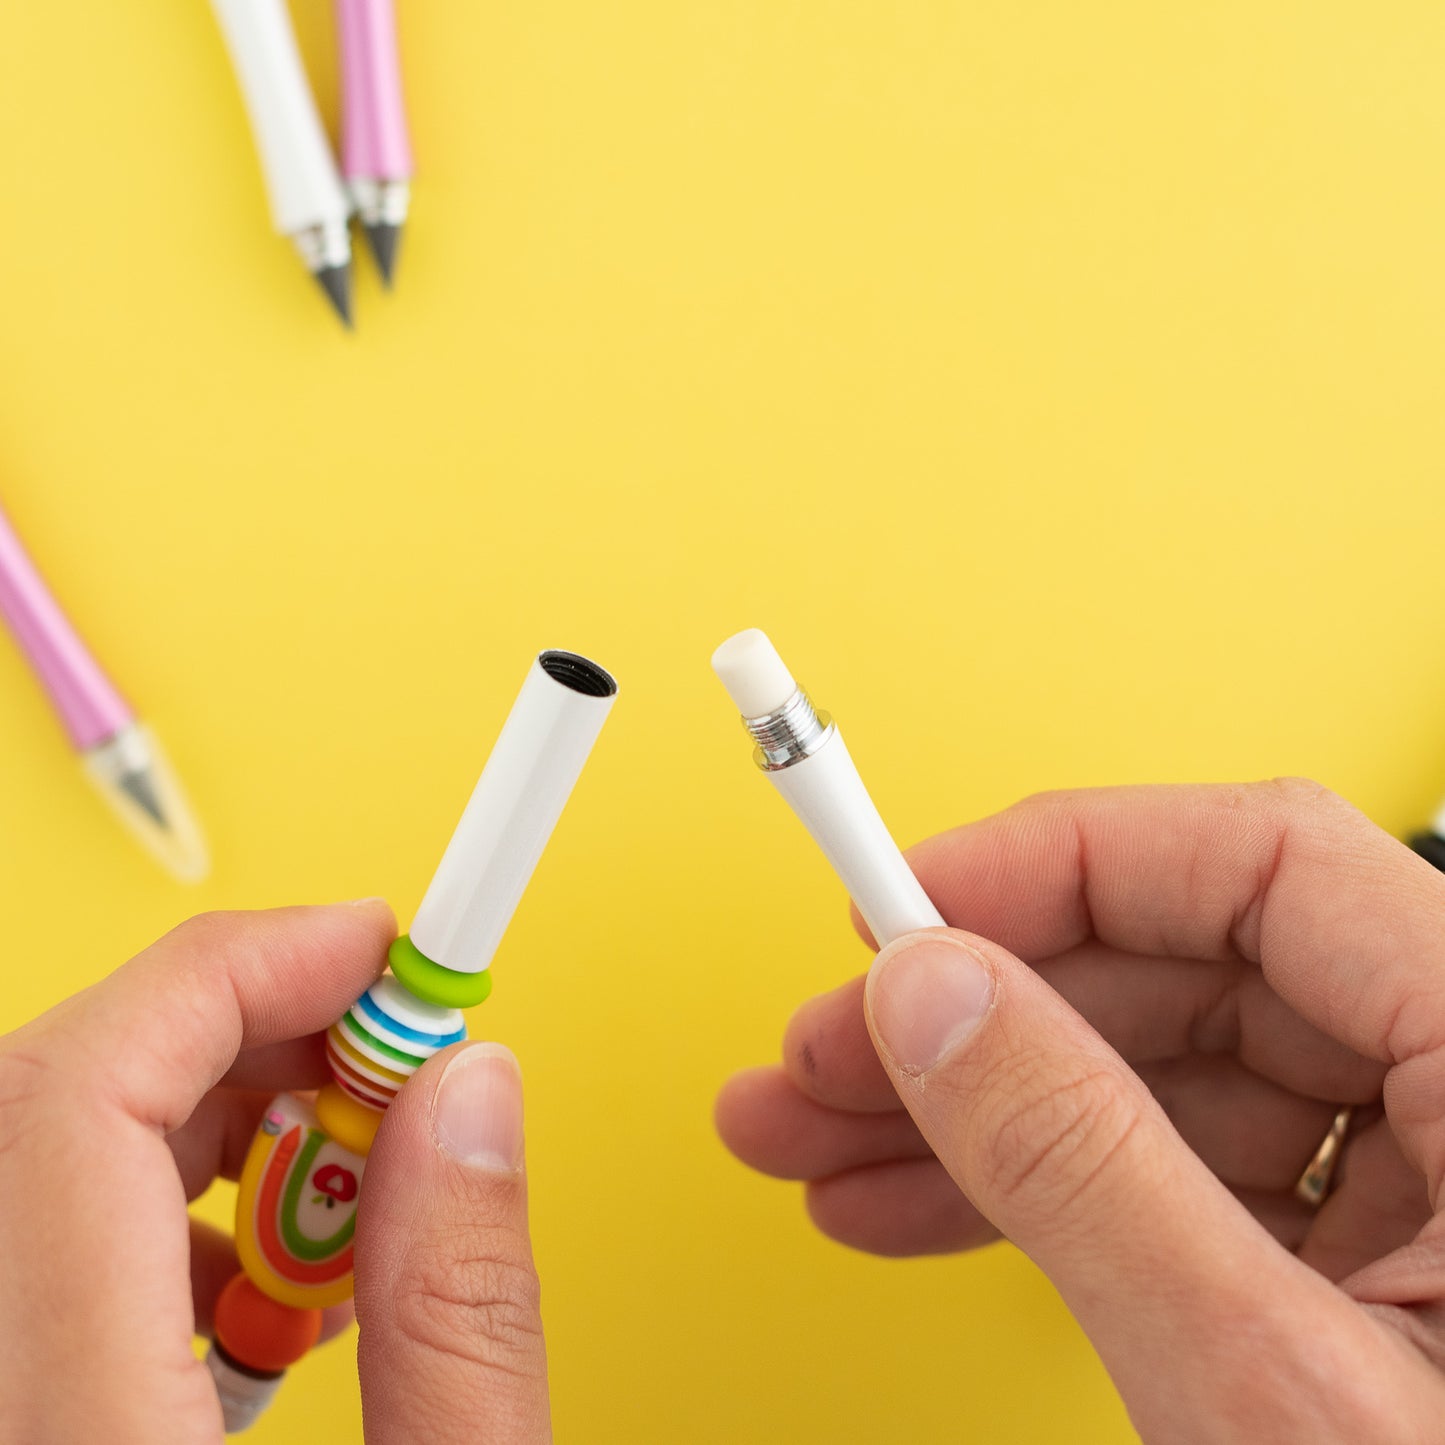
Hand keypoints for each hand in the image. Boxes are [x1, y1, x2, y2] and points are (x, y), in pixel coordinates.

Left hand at [0, 902, 551, 1442]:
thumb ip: (457, 1320)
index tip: (367, 949)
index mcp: (67, 1437)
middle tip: (392, 1053)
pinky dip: (182, 1209)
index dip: (229, 972)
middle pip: (64, 1102)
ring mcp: (1, 1402)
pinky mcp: (22, 1405)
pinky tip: (285, 1276)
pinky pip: (56, 1248)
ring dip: (225, 1119)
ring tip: (360, 1172)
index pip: (76, 1098)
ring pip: (61, 1159)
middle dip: (250, 1033)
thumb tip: (470, 1095)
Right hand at [717, 781, 1444, 1440]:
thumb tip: (934, 999)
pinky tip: (918, 1203)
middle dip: (981, 1007)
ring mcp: (1434, 1182)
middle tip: (826, 1046)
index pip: (1265, 860)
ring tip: (822, 1137)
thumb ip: (1089, 1169)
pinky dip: (1042, 1182)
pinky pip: (1182, 1165)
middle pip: (1187, 963)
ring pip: (1162, 1066)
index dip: (1065, 860)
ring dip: (976, 1099)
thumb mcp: (1274, 1397)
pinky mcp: (1377, 1256)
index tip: (912, 902)